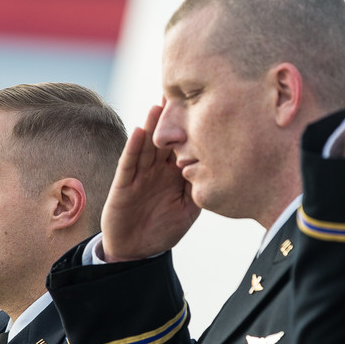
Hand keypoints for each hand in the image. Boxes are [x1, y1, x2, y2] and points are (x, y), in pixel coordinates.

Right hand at [99, 103, 200, 260]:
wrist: (136, 252)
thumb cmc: (163, 229)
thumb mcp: (188, 209)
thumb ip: (200, 189)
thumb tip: (221, 169)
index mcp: (174, 173)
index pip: (184, 144)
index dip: (192, 127)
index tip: (204, 104)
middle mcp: (157, 169)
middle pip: (165, 138)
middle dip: (171, 117)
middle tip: (181, 91)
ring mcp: (139, 174)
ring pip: (147, 146)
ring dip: (153, 126)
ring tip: (159, 104)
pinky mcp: (124, 185)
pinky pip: (129, 163)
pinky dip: (134, 147)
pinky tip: (139, 131)